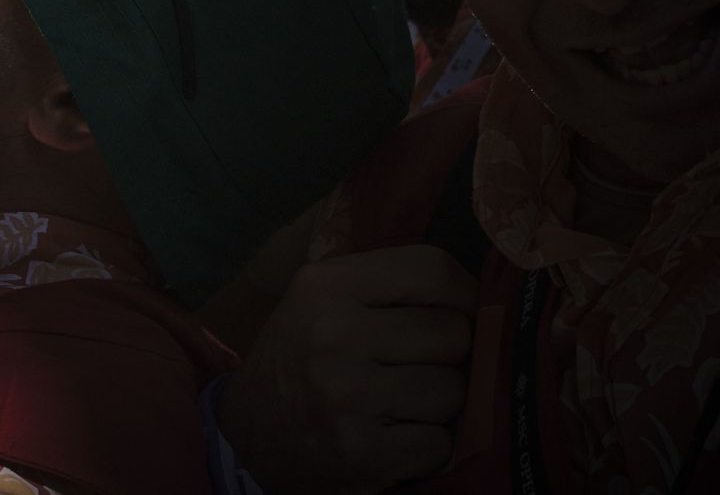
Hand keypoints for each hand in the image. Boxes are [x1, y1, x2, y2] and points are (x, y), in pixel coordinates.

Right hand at [218, 245, 476, 494]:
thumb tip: (476, 288)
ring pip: (452, 390)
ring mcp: (348, 395)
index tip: (458, 311)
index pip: (431, 270)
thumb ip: (381, 285)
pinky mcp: (364, 452)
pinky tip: (392, 438)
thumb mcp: (317, 302)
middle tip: (415, 366)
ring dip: (437, 404)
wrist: (246, 441)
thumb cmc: (296, 362)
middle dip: (448, 354)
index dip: (462, 293)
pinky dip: (426, 447)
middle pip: (453, 333)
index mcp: (324, 286)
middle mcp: (332, 334)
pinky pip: (439, 443)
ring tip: (398, 404)